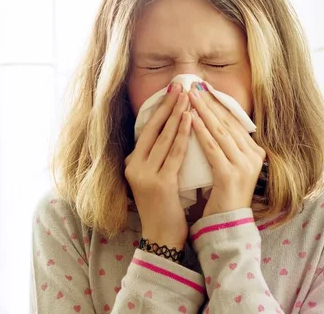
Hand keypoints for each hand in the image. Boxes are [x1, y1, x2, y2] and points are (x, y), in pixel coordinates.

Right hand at [125, 83, 191, 249]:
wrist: (161, 238)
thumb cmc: (163, 208)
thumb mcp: (154, 179)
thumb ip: (156, 159)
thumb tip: (169, 134)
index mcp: (132, 163)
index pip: (147, 131)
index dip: (159, 110)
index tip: (171, 92)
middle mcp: (135, 166)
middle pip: (153, 129)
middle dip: (168, 106)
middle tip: (179, 86)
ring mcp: (145, 175)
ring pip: (164, 138)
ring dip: (177, 115)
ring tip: (187, 96)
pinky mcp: (159, 183)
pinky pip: (174, 153)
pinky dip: (183, 134)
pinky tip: (191, 119)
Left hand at [188, 82, 265, 217]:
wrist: (226, 226)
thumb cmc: (223, 197)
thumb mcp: (229, 166)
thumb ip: (226, 147)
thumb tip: (213, 122)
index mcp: (256, 152)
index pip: (234, 122)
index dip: (218, 104)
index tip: (203, 89)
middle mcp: (254, 156)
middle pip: (227, 123)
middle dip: (209, 103)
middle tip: (194, 85)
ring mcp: (244, 165)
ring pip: (220, 131)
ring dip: (203, 111)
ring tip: (190, 96)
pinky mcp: (231, 175)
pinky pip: (212, 147)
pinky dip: (200, 131)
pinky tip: (190, 119)